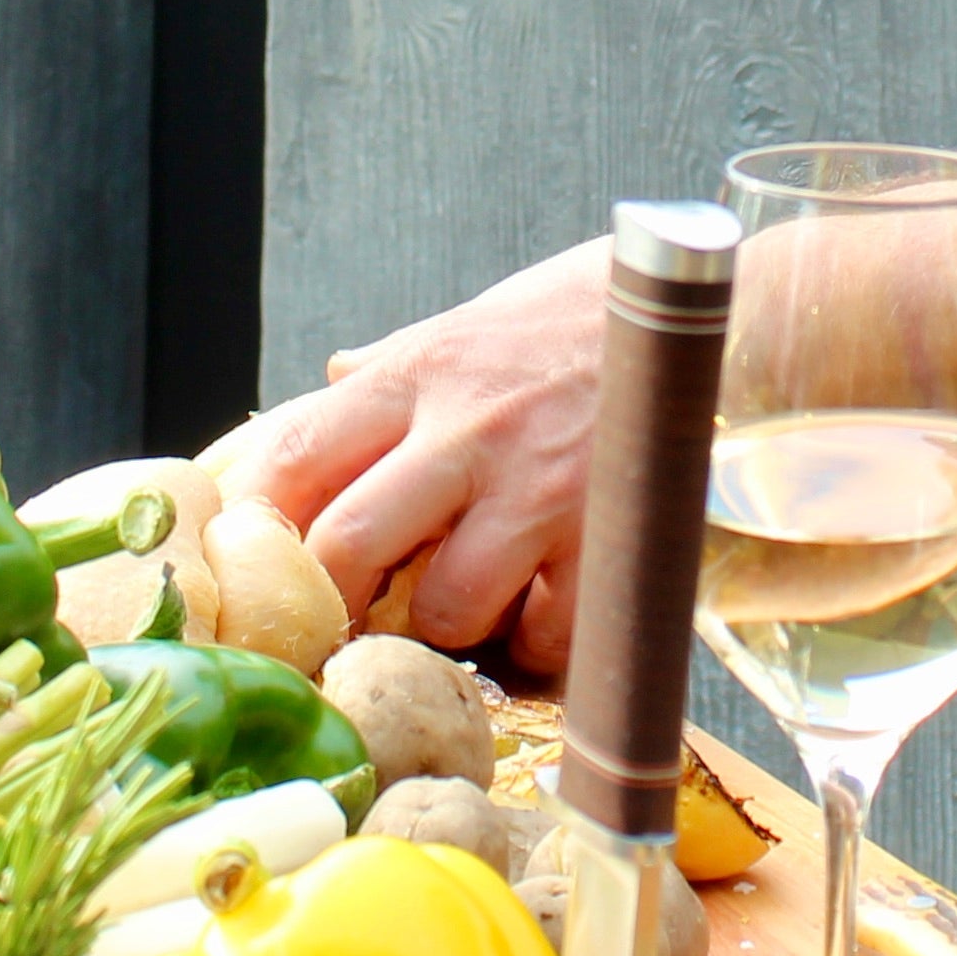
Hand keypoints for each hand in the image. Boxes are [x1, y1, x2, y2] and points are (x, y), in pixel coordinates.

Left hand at [207, 239, 613, 670]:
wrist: (705, 311)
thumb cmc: (585, 314)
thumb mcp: (474, 320)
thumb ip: (398, 368)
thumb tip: (332, 381)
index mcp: (419, 373)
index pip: (294, 453)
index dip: (257, 521)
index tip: (251, 559)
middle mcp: (467, 432)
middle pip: (349, 547)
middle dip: (335, 600)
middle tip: (343, 617)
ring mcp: (538, 491)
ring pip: (445, 607)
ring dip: (446, 625)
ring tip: (467, 604)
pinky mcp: (607, 538)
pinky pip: (546, 634)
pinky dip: (537, 644)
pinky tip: (544, 612)